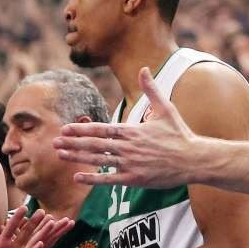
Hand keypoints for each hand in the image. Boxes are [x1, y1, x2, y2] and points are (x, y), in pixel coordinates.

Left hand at [54, 67, 198, 187]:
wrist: (194, 158)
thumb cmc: (179, 134)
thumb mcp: (165, 108)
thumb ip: (151, 89)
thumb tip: (144, 68)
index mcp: (132, 130)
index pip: (101, 129)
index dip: (81, 130)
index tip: (65, 129)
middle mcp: (128, 147)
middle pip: (94, 144)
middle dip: (72, 143)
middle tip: (54, 142)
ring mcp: (131, 163)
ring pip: (98, 160)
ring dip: (77, 157)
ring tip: (60, 155)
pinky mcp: (135, 179)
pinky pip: (109, 179)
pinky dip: (93, 179)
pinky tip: (77, 177)